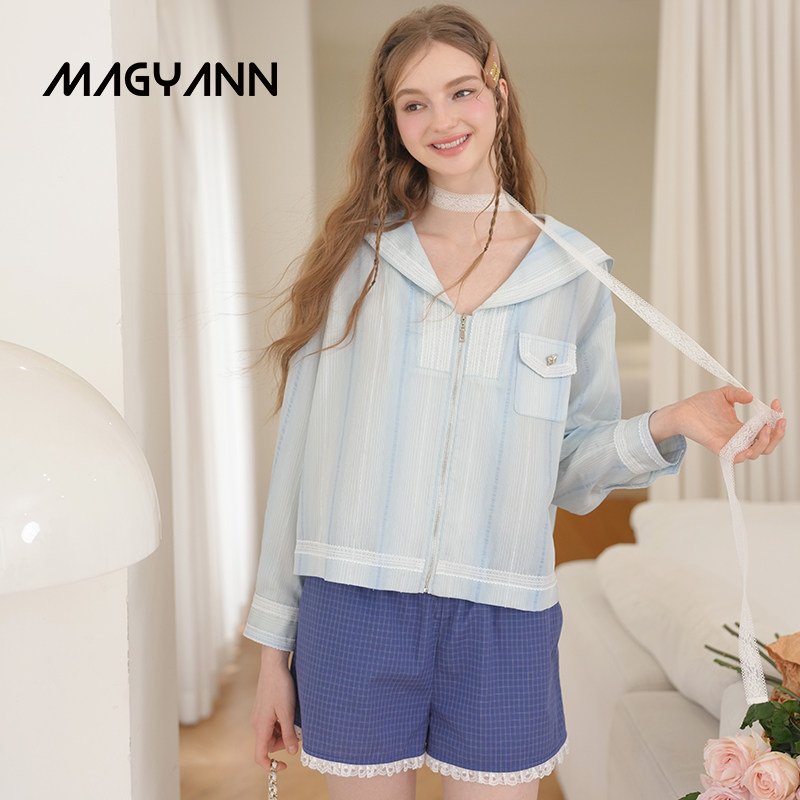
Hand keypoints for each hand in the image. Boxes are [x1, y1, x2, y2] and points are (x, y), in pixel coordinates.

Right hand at [251, 646, 298, 770]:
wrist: (273, 665)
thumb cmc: (280, 687)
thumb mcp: (288, 712)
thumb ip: (289, 734)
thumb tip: (292, 752)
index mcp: (261, 727)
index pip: (260, 756)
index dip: (271, 765)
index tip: (285, 765)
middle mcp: (257, 723)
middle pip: (269, 745)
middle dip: (283, 743)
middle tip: (298, 732)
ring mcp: (259, 715)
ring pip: (271, 734)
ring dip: (283, 732)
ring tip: (295, 719)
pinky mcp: (263, 708)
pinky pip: (271, 723)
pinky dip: (281, 723)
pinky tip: (289, 712)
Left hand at [649, 388, 785, 463]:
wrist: (682, 411)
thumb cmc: (701, 404)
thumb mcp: (724, 395)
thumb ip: (737, 394)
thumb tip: (751, 397)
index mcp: (744, 427)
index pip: (767, 428)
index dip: (775, 417)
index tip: (776, 403)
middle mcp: (740, 438)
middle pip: (767, 445)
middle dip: (778, 434)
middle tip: (779, 420)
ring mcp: (731, 444)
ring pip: (756, 452)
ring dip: (765, 442)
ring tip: (764, 427)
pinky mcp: (720, 449)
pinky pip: (737, 458)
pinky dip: (746, 454)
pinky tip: (750, 445)